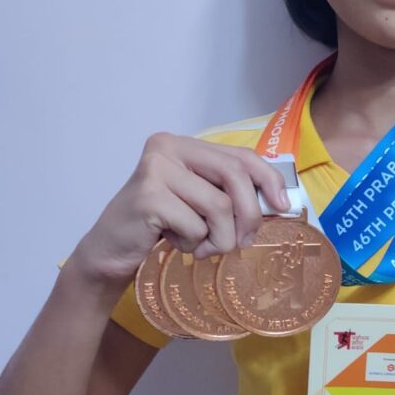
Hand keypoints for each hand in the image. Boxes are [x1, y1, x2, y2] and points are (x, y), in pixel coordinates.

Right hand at [70, 132, 290, 291]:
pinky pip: (195, 227)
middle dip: (248, 215)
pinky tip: (174, 241)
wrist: (112, 250)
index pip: (241, 155)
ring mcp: (155, 170)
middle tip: (243, 241)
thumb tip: (280, 201)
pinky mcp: (147, 197)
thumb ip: (230, 192)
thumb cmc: (163, 225)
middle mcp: (167, 147)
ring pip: (219, 207)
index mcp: (185, 144)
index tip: (283, 206)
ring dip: (218, 238)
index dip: (269, 180)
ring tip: (200, 245)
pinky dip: (193, 244)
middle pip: (234, 177)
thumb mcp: (200, 201)